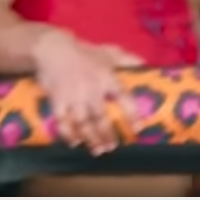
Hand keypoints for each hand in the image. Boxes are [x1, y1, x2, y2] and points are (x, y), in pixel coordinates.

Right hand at [30, 30, 143, 153]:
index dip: (132, 114)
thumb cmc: (85, 53)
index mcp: (107, 78)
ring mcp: (73, 96)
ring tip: (98, 150)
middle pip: (101, 117)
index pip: (124, 98)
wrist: (53, 49)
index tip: (138, 129)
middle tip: (113, 147)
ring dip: (91, 138)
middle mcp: (91, 89)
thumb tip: (147, 66)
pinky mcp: (57, 100)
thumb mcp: (110, 52)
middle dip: (107, 134)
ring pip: (83, 122)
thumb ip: (129, 60)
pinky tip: (75, 142)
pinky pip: (62, 121)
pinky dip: (68, 133)